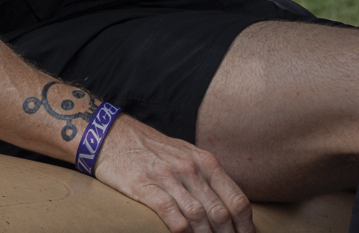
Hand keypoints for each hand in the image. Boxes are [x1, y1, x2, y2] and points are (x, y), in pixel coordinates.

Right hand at [94, 116, 252, 232]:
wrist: (113, 136)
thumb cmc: (152, 150)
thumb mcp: (187, 155)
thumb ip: (208, 178)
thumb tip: (230, 207)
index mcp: (205, 161)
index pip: (237, 200)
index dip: (245, 226)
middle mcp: (191, 168)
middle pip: (220, 213)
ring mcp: (168, 177)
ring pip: (199, 217)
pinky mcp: (145, 186)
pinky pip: (171, 215)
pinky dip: (182, 232)